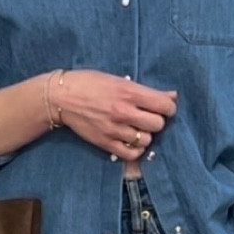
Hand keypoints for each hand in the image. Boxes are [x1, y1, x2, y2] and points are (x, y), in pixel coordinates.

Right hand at [56, 70, 176, 160]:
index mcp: (129, 92)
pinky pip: (131, 153)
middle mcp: (123, 112)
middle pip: (158, 124)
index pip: (164, 106)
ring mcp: (114, 129)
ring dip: (145, 135)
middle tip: (148, 117)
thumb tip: (172, 96)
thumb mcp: (118, 80)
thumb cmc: (89, 83)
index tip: (163, 108)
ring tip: (136, 128)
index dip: (168, 108)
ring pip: (146, 140)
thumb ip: (145, 90)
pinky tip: (131, 140)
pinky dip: (135, 149)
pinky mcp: (105, 143)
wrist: (61, 97)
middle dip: (157, 121)